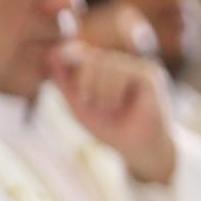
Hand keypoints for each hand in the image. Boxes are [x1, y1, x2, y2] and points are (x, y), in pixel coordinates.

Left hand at [45, 40, 176, 183]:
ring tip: (109, 108)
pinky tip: (120, 106)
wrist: (136, 148)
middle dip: (82, 82)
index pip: (82, 52)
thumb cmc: (109, 128)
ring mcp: (137, 66)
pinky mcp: (149, 73)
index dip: (68, 55)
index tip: (54, 56)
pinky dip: (112, 93)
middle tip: (89, 103)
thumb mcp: (79, 106)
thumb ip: (65, 82)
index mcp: (104, 70)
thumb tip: (52, 53)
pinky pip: (120, 72)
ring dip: (98, 91)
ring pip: (103, 63)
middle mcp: (121, 64)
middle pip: (89, 57)